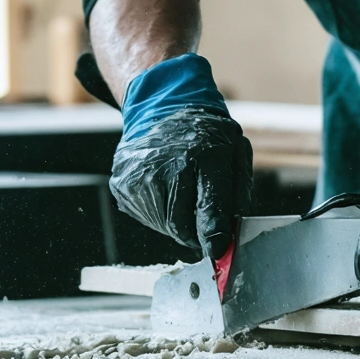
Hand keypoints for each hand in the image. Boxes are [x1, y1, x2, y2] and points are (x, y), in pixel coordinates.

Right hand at [110, 55, 251, 258]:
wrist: (163, 107)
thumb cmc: (205, 134)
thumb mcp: (235, 151)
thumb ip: (238, 192)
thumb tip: (233, 231)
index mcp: (203, 155)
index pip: (209, 208)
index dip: (214, 235)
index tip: (217, 251)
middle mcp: (166, 165)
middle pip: (179, 225)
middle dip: (194, 232)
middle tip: (201, 224)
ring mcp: (139, 174)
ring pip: (160, 225)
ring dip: (175, 222)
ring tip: (181, 195)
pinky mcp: (121, 182)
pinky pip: (143, 215)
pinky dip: (157, 212)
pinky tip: (164, 190)